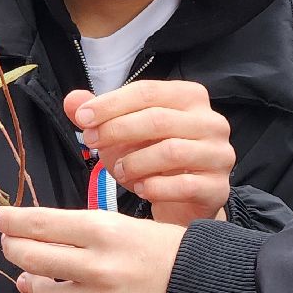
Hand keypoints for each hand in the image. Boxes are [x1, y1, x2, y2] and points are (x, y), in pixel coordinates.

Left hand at [0, 206, 182, 292]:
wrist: (203, 286)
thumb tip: (38, 241)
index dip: (12, 221)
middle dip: (13, 248)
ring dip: (30, 283)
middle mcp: (98, 265)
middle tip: (9, 243)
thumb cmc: (166, 249)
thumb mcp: (126, 226)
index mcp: (105, 230)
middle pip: (32, 257)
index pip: (42, 223)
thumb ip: (82, 232)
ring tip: (30, 275)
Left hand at [65, 82, 233, 225]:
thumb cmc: (154, 161)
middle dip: (118, 130)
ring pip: (172, 151)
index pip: (148, 92)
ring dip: (136, 162)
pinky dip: (156, 188)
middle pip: (159, 119)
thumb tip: (72, 100)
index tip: (82, 118)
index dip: (112, 103)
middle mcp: (212, 122)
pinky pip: (184, 185)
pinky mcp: (219, 187)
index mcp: (190, 97)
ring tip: (119, 171)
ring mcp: (219, 154)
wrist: (186, 201)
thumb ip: (100, 116)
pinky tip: (141, 189)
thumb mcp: (124, 135)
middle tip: (92, 142)